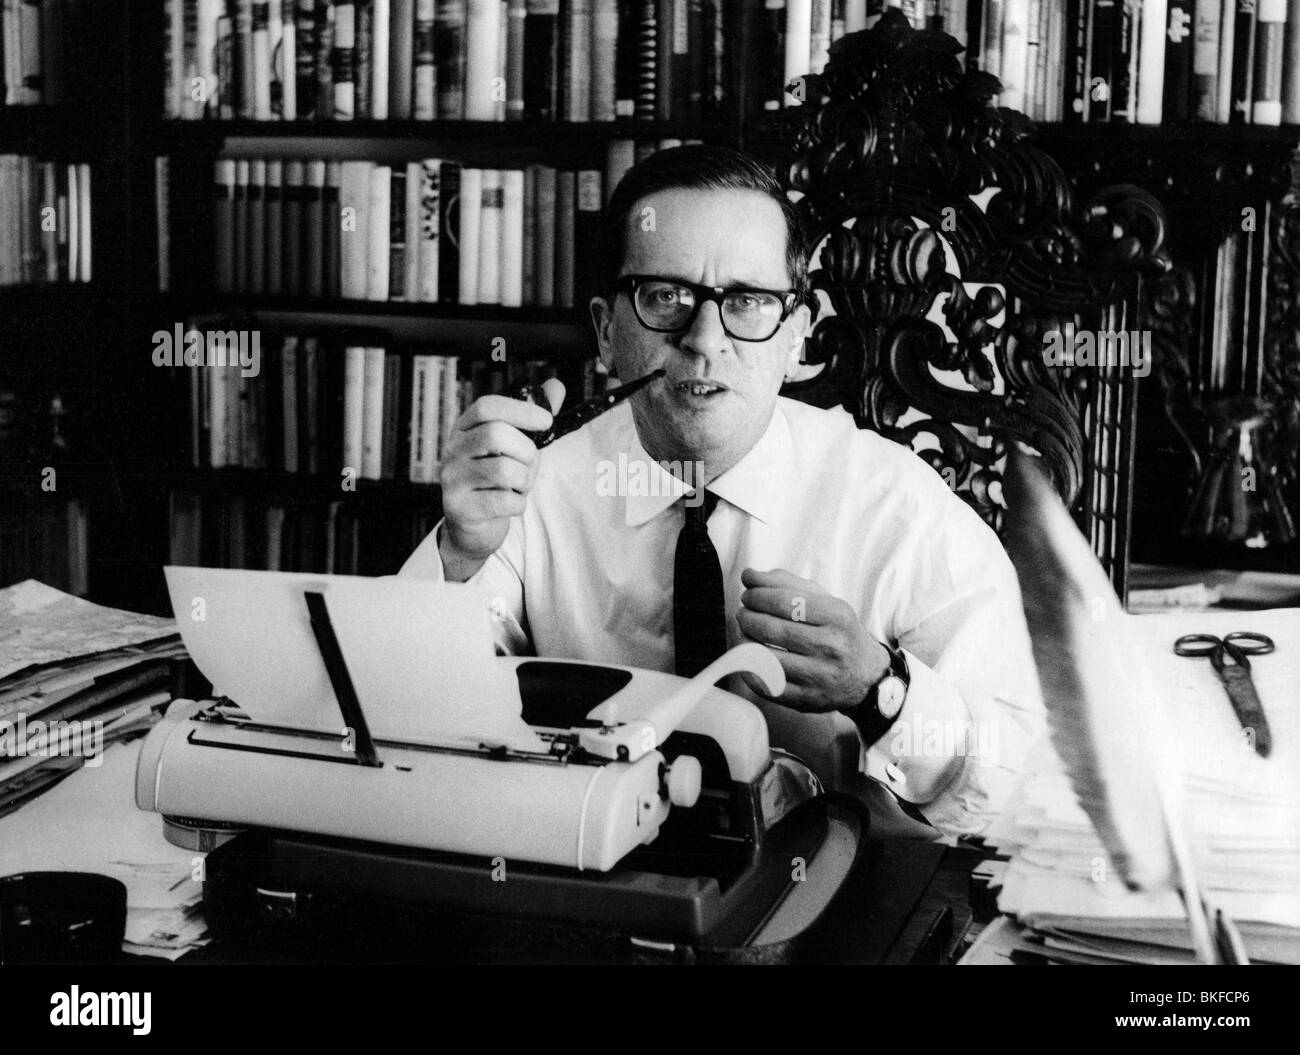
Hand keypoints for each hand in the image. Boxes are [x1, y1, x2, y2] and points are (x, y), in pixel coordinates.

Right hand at [438, 379, 564, 581]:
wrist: (473, 526)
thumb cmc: (496, 480)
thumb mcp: (514, 446)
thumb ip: (533, 418)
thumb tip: (557, 386)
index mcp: (465, 428)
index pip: (487, 407)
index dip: (520, 410)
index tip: (547, 420)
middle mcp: (452, 450)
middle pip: (496, 434)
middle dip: (526, 452)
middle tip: (528, 464)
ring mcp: (452, 479)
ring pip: (503, 470)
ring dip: (524, 481)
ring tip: (517, 486)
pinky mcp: (459, 507)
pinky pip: (503, 501)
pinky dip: (518, 504)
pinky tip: (510, 504)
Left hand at [736, 568, 890, 712]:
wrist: (867, 676)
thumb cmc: (838, 632)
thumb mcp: (824, 602)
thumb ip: (786, 584)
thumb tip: (748, 575)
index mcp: (837, 616)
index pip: (785, 601)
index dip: (757, 596)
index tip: (748, 595)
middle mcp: (831, 646)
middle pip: (772, 629)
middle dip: (748, 617)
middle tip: (744, 614)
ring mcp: (820, 676)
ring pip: (765, 658)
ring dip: (744, 642)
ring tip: (744, 634)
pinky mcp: (808, 700)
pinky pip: (767, 686)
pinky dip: (750, 670)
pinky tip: (749, 659)